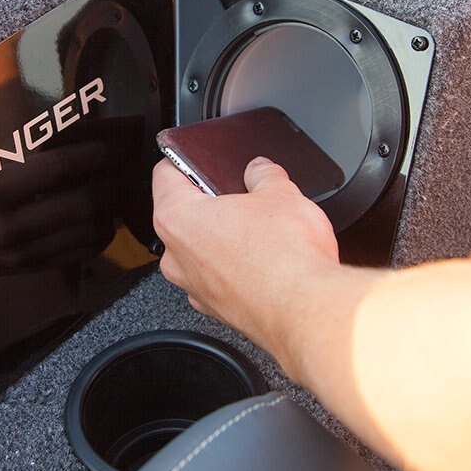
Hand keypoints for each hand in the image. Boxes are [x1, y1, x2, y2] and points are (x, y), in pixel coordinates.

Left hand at [151, 156, 340, 354]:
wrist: (305, 311)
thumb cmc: (284, 257)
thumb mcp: (281, 193)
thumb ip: (265, 175)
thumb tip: (261, 170)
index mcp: (178, 218)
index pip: (165, 174)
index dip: (184, 160)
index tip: (198, 159)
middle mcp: (176, 256)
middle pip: (183, 214)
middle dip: (212, 202)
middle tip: (243, 195)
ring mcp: (194, 287)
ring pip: (200, 250)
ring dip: (224, 238)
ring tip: (261, 230)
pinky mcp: (217, 309)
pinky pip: (218, 278)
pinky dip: (235, 268)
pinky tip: (265, 261)